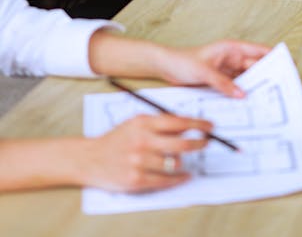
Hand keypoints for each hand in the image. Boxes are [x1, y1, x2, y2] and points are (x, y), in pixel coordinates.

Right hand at [81, 113, 210, 191]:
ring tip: (183, 158)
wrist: (90, 158)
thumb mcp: (137, 123)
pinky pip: (165, 180)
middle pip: (181, 143)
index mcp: (143, 123)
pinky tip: (184, 175)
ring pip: (174, 163)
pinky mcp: (136, 180)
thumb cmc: (117, 139)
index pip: (178, 122)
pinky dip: (179, 179)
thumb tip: (188, 127)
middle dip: (199, 143)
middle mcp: (142, 141)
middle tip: (207, 142)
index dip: (198, 124)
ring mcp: (139, 161)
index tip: (210, 126)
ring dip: (183, 161)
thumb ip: (160, 123)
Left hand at [153, 40, 270, 97]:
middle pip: (256, 67)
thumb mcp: (204, 71)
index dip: (274, 56)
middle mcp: (233, 58)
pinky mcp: (222, 82)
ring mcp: (228, 71)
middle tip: (281, 89)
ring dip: (255, 88)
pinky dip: (243, 95)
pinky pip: (237, 88)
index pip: (258, 51)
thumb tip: (242, 94)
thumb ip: (223, 83)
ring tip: (268, 100)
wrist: (166, 67)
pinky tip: (249, 104)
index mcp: (232, 48)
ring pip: (247, 80)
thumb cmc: (183, 61)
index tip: (289, 64)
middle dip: (268, 77)